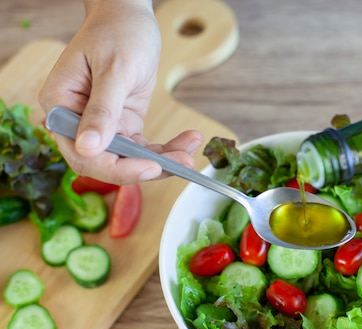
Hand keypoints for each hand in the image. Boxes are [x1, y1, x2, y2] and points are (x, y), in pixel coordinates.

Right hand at [38, 0, 201, 183]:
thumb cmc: (117, 32)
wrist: (129, 16)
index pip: (83, 153)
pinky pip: (143, 146)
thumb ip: (102, 110)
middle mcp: (77, 121)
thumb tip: (87, 147)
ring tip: (190, 156)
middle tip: (182, 163)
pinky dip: (166, 149)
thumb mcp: (114, 70)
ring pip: (130, 158)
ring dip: (162, 161)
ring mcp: (102, 125)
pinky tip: (189, 140)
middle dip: (145, 168)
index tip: (150, 167)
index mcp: (61, 106)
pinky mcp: (124, 124)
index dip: (116, 167)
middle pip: (106, 162)